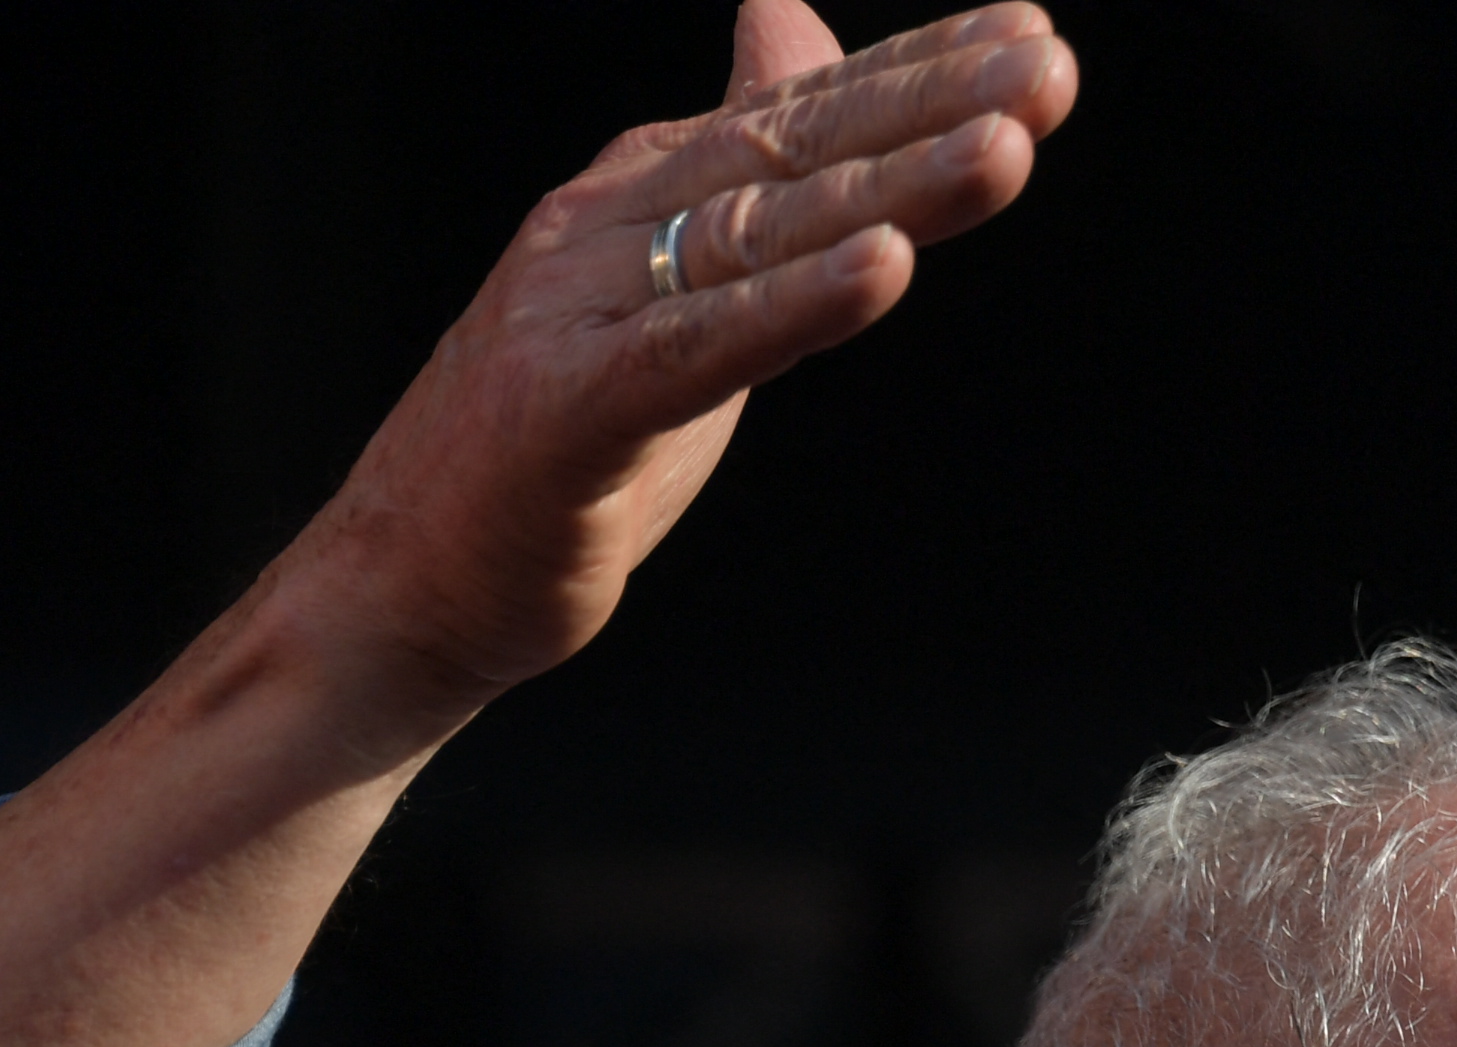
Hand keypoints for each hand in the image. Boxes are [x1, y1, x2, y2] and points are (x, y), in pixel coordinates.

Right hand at [0, 3, 1074, 1046]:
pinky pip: (705, 345)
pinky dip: (796, 304)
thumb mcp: (676, 291)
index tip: (1033, 35)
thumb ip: (750, 178)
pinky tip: (885, 269)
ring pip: (767, 232)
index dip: (920, 71)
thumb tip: (800, 39)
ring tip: (1008, 145)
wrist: (406, 582)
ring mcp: (586, 307)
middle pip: (798, 150)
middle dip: (933, 102)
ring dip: (896, 186)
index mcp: (643, 195)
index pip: (802, 113)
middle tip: (1050, 63)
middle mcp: (612, 223)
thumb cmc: (558, 440)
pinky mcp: (574, 407)